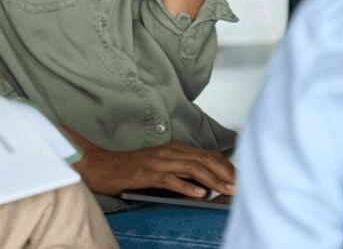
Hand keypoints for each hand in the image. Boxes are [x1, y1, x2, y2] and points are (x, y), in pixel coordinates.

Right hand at [68, 131, 234, 198]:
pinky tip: (200, 194)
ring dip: (213, 180)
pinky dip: (188, 186)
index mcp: (174, 148)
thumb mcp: (160, 166)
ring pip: (192, 168)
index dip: (225, 165)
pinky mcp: (148, 173)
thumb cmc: (131, 169)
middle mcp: (169, 151)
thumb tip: (204, 186)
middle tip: (240, 185)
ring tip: (227, 190)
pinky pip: (171, 179)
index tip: (239, 177)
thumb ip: (180, 171)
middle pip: (204, 159)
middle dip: (225, 172)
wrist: (102, 166)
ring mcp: (159, 161)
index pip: (206, 154)